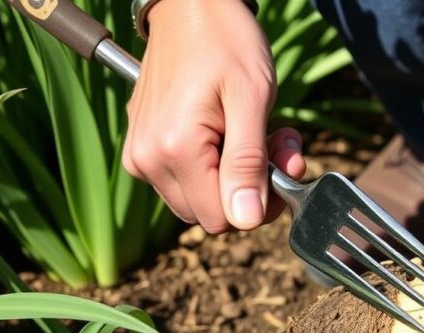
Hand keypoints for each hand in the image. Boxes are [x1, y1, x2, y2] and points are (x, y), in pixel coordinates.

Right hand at [122, 0, 306, 232]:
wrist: (190, 4)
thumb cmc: (226, 41)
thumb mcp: (251, 100)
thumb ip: (247, 164)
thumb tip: (245, 219)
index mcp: (174, 150)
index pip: (222, 219)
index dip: (260, 202)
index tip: (282, 161)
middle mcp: (147, 160)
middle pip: (210, 213)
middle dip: (250, 188)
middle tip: (276, 142)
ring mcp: (140, 154)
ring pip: (199, 199)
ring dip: (234, 176)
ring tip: (255, 131)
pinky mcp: (142, 146)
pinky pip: (185, 179)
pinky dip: (214, 165)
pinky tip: (231, 130)